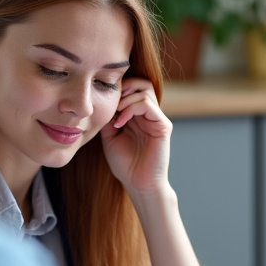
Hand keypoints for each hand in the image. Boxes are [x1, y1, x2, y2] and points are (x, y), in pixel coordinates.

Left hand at [99, 77, 170, 195]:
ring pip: (145, 89)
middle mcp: (150, 114)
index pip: (132, 87)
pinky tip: (121, 122)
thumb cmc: (125, 163)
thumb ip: (109, 116)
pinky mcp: (163, 125)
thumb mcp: (109, 135)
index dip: (117, 89)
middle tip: (111, 104)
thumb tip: (103, 98)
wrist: (138, 183)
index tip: (103, 103)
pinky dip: (131, 108)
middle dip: (123, 87)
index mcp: (138, 115)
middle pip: (141, 82)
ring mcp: (157, 118)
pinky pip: (148, 104)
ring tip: (115, 115)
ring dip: (125, 99)